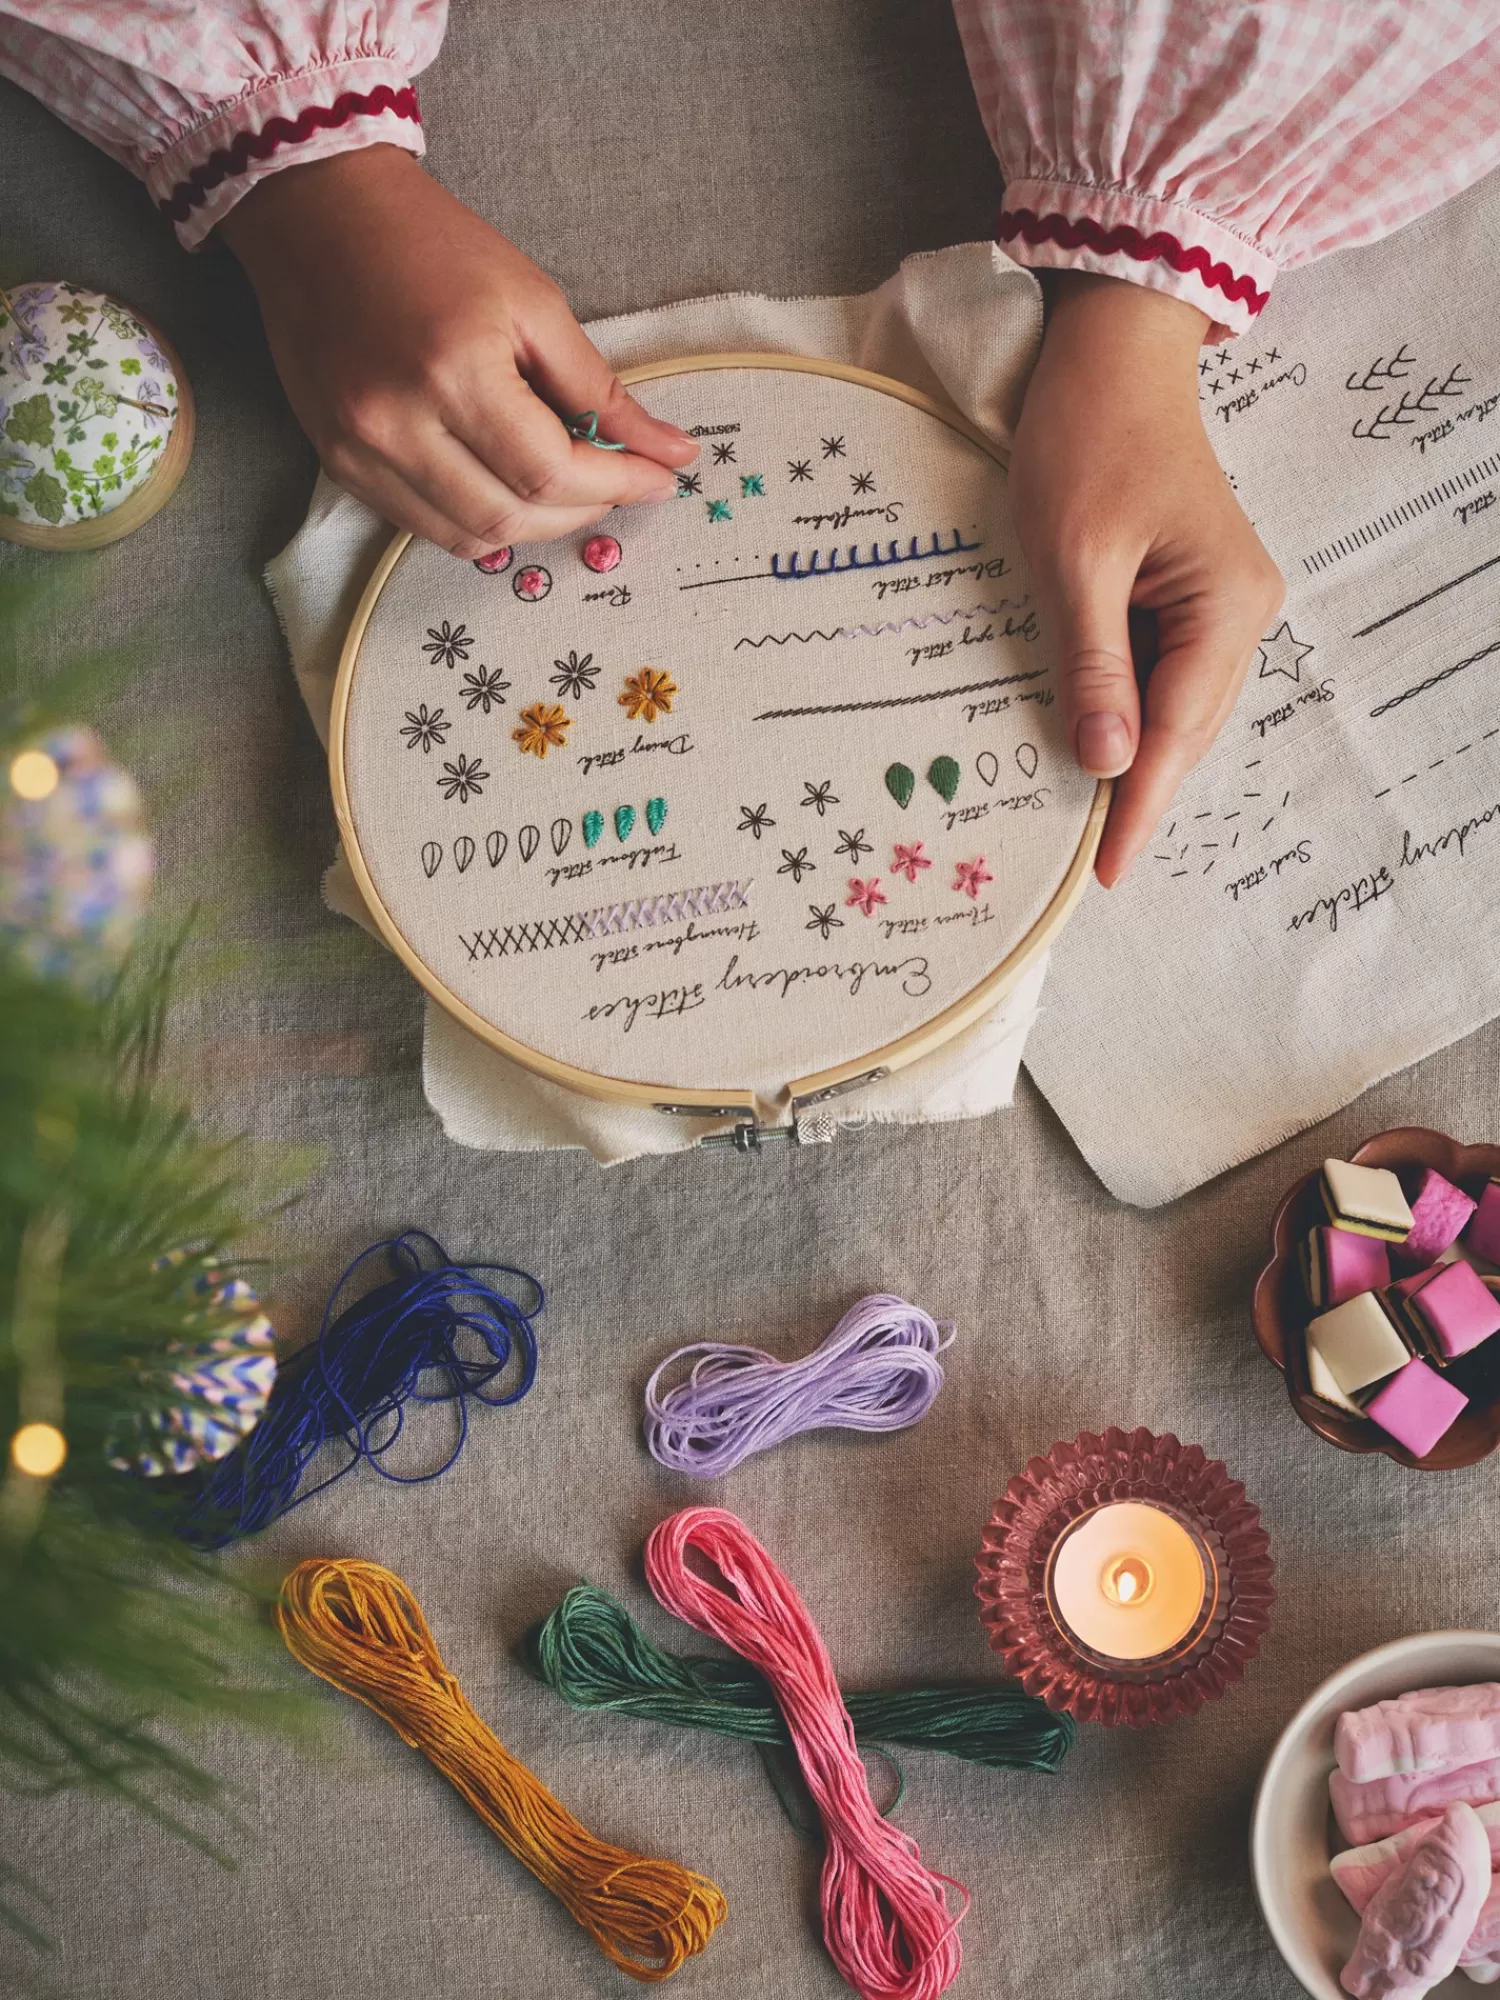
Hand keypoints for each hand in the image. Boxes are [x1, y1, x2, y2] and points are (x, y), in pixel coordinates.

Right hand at [218, 145, 697, 555]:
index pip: (550, 471)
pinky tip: (506, 485)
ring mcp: (359, 452)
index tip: (661, 478)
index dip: (617, 484)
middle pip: (511, 518)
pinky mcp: (338, 464)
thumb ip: (598, 387)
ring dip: (533, 526)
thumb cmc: (431, 243)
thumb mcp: (532, 300)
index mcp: (452, 371)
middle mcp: (397, 424)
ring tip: (566, 489)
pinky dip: (479, 521)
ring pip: (469, 538)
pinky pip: (424, 526)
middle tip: (617, 482)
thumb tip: (670, 451)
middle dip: (580, 511)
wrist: (317, 214)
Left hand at [1007, 273, 1283, 885]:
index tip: (1104, 873)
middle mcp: (1243, 610)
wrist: (1111, 350)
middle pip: (1187, 728)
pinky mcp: (1191, 589)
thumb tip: (1105, 761)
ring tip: (1083, 821)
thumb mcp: (1074, 559)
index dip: (1139, 808)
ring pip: (1176, 705)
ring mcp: (1222, 600)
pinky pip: (1160, 668)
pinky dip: (1126, 707)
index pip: (1178, 733)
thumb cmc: (1088, 437)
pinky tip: (1089, 739)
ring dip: (1133, 755)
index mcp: (1227, 604)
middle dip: (1139, 793)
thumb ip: (1091, 664)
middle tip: (1087, 866)